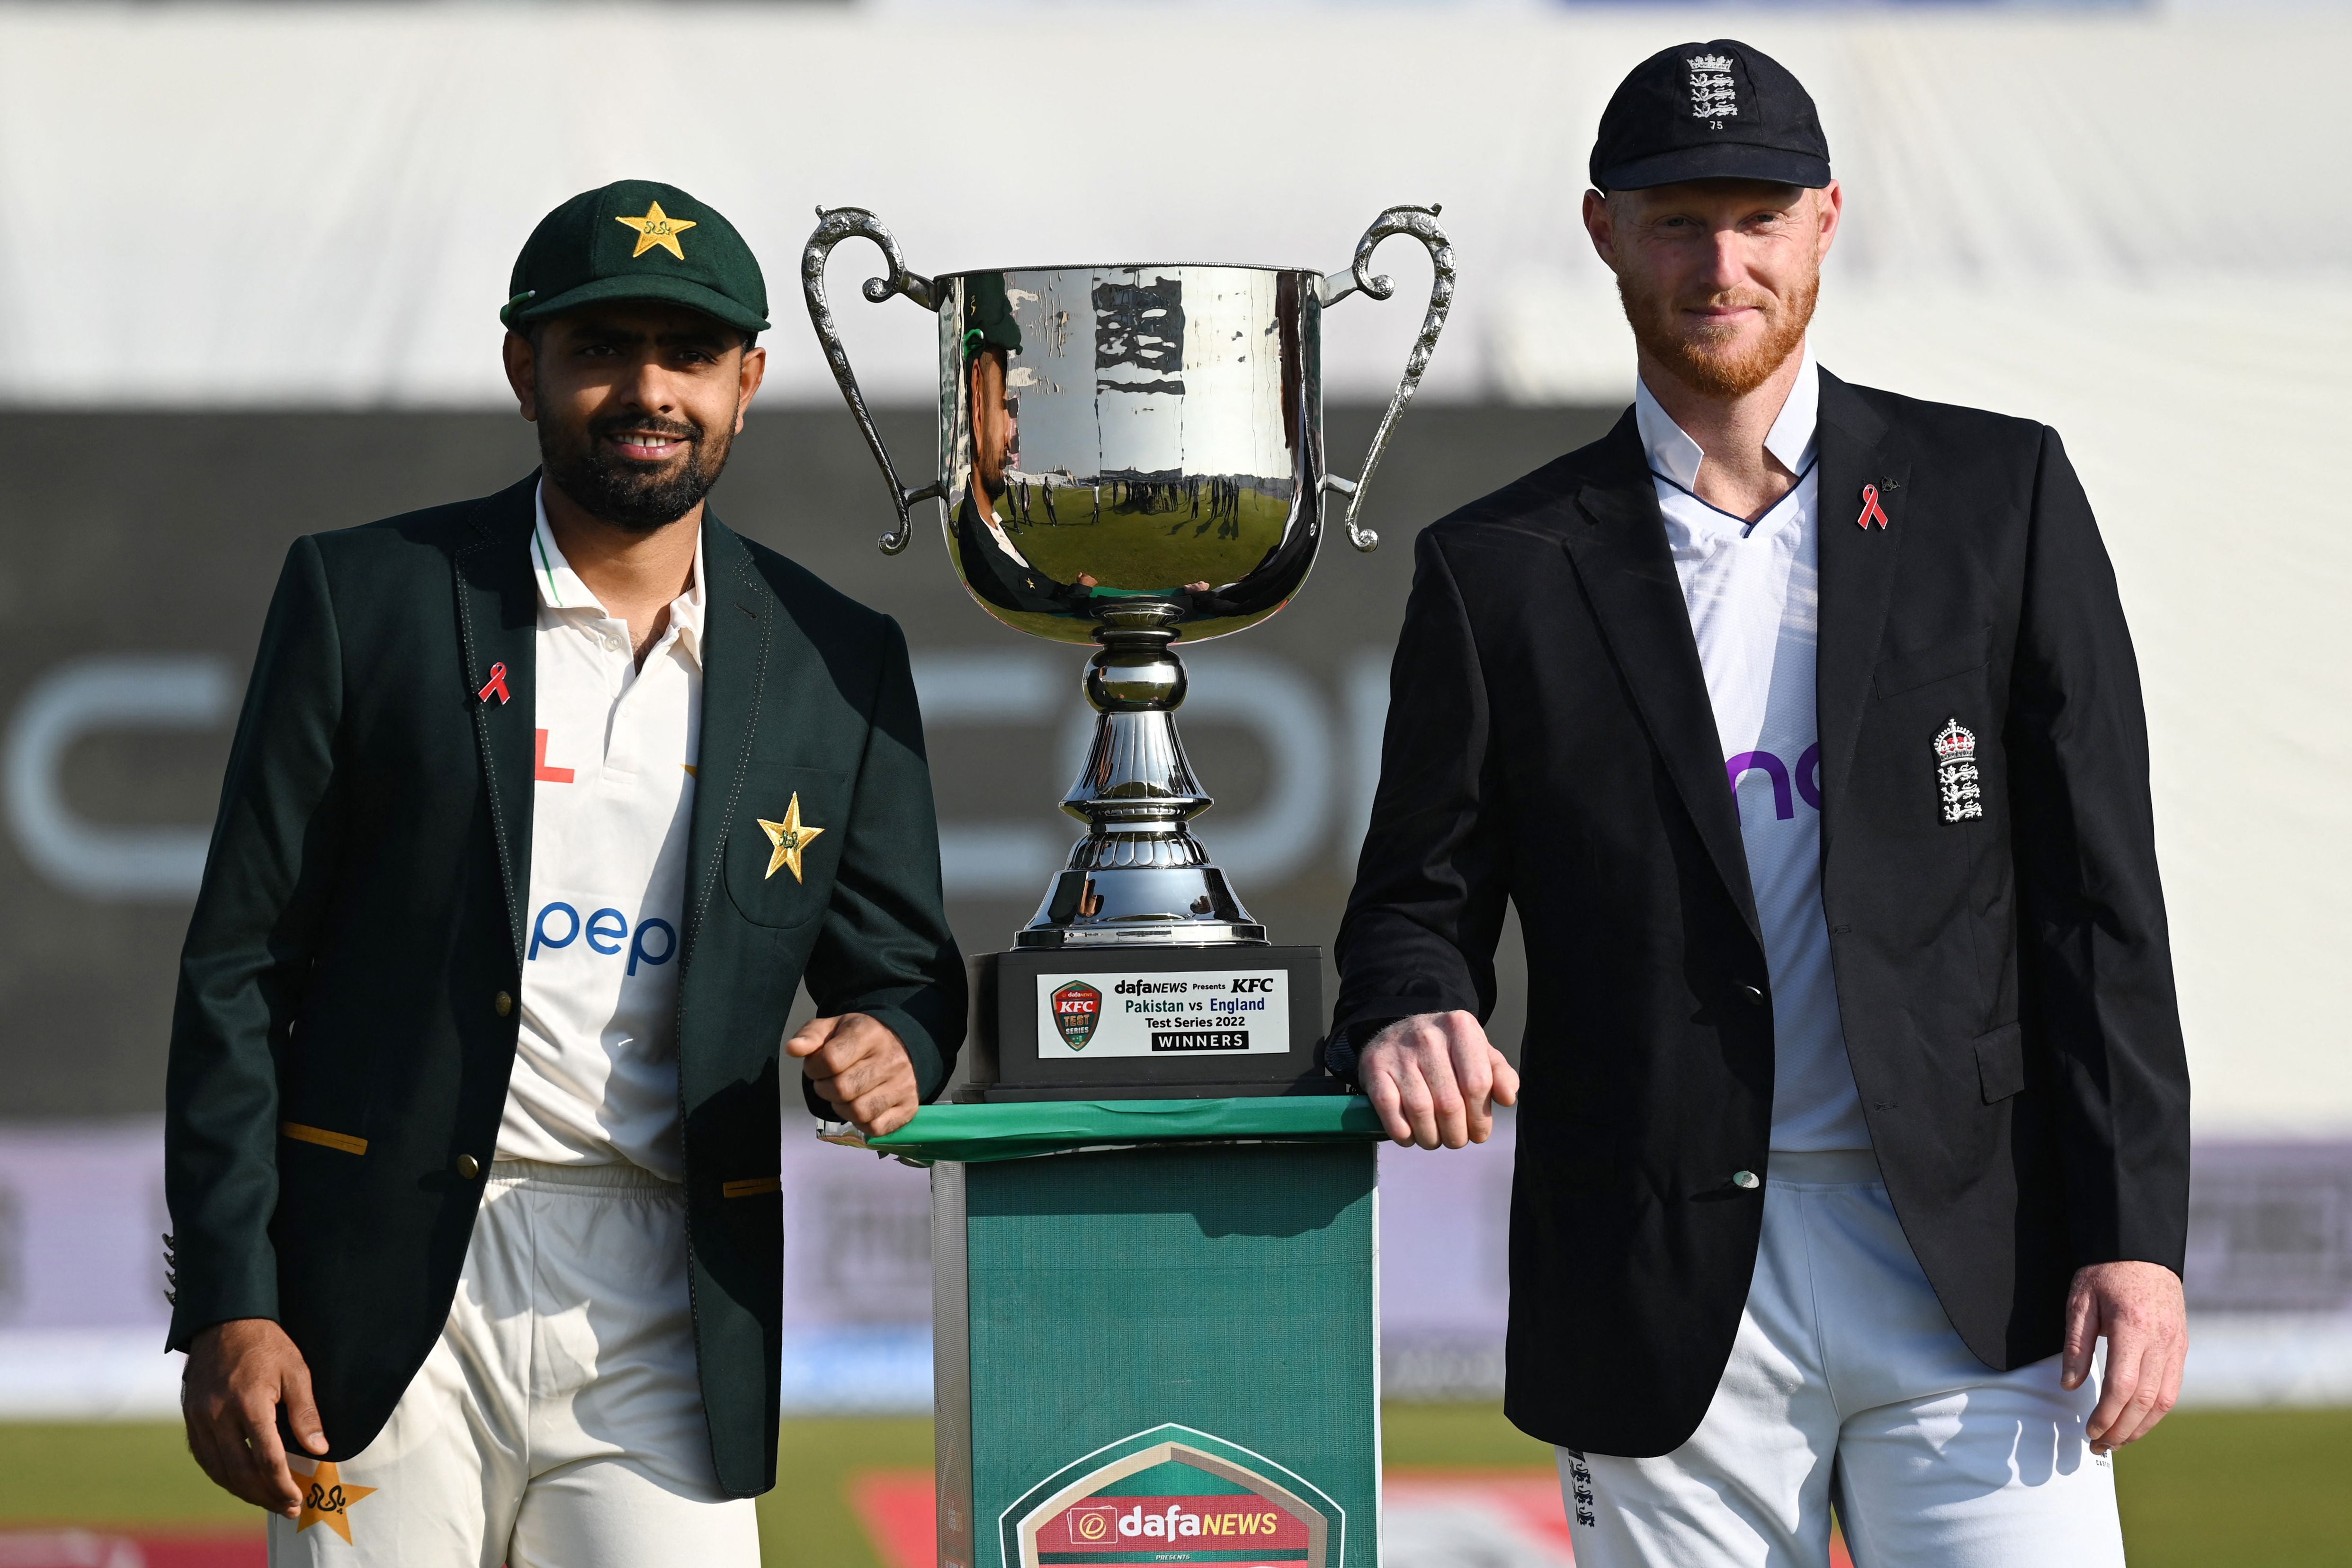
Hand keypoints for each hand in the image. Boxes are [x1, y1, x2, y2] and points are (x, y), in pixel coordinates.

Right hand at [181, 1317, 326, 1515]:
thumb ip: (306, 1413)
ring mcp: (199, 1417)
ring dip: (242, 1491)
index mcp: (248, 1403)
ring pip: (218, 1470)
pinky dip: (222, 1475)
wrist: (226, 1320)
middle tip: (286, 1508)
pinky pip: (204, 1457)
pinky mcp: (190, 1417)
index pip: (266, 1458)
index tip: (297, 1499)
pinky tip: (239, 1481)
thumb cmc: (268, 1344)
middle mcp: (218, 1415)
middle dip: (264, 1495)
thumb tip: (320, 1450)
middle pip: (240, 1471)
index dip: (281, 1484)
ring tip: (266, 1500)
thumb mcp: (297, 1371)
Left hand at [788, 1012, 920, 1136]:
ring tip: (844, 1096)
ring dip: (842, 1109)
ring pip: (859, 1112)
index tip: (816, 1066)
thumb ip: (810, 1035)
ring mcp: (903, 1085)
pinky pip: (876, 1128)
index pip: (830, 1060)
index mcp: (869, 1034)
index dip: (813, 1068)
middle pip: (842, 1089)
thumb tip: (793, 1048)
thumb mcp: (834, 1027)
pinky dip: (862, 1123)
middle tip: (828, 1082)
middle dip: (825, 1089)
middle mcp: (891, 1059)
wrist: (902, 1043)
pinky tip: (860, 1107)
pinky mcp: (909, 1107)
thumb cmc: (860, 1038)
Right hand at [1359, 1011, 1520, 1149]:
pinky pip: (1389, 1109)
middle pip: (1449, 1103)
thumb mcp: (1477, 1052)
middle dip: (1456, 1134)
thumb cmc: (1445, 1050)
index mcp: (1461, 1027)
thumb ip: (1499, 1074)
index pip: (1477, 1084)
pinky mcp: (1374, 1066)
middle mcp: (1428, 1035)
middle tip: (1456, 1140)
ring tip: (1435, 1140)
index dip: (1480, 1118)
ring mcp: (1399, 1051)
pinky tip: (1410, 1137)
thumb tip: (1508, 1098)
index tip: (1479, 1133)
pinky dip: (1402, 1132)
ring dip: (1430, 1137)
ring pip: (1420, 1110)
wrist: (1397, 1032)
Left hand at [2063, 1260, 2187, 1452]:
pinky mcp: (2181, 1347)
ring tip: (2117, 1442)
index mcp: (2133, 1328)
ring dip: (2141, 1427)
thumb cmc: (2105, 1272)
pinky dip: (2155, 1411)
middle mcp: (2161, 1341)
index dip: (2107, 1415)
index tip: (2089, 1431)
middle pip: (2145, 1401)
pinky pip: (2172, 1388)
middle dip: (2122, 1430)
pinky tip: (2137, 1421)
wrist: (2141, 1248)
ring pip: (2165, 1401)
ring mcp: (2176, 1345)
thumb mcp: (2080, 1301)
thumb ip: (2076, 1345)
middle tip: (2099, 1446)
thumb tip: (2070, 1386)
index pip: (2123, 1386)